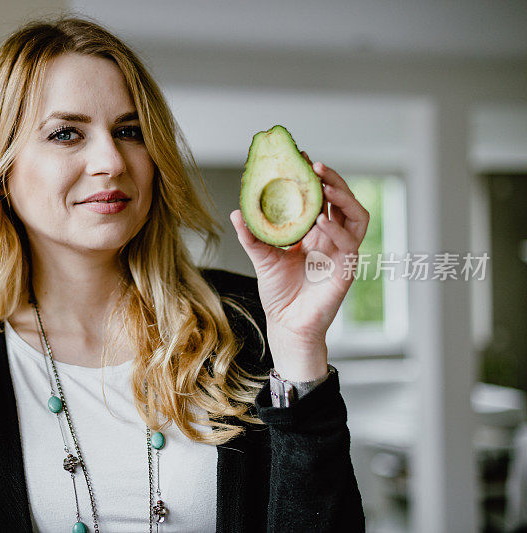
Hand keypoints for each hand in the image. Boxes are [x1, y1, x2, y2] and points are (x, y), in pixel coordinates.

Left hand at [230, 153, 369, 380]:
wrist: (286, 324)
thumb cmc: (279, 292)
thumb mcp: (262, 258)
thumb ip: (252, 236)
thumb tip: (236, 212)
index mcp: (316, 232)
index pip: (321, 197)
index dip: (314, 177)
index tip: (300, 157)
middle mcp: (333, 238)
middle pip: (343, 200)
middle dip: (333, 180)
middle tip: (314, 166)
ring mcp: (342, 252)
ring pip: (356, 216)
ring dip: (343, 198)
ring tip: (323, 187)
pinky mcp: (347, 269)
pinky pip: (349, 244)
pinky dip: (336, 230)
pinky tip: (319, 221)